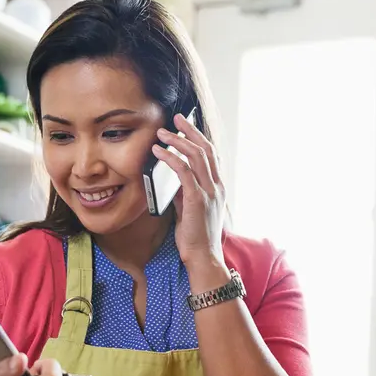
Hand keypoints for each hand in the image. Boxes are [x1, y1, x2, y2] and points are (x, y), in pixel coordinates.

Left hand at [153, 113, 226, 272]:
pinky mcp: (197, 199)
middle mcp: (216, 186)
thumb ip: (185, 190)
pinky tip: (159, 152)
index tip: (185, 125)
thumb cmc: (196, 236)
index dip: (199, 137)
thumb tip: (173, 175)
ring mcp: (209, 192)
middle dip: (190, 130)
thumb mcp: (190, 208)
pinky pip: (183, 171)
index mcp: (217, 187)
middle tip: (176, 118)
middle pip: (205, 149)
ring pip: (195, 156)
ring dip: (177, 141)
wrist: (203, 257)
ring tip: (161, 133)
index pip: (211, 155)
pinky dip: (170, 158)